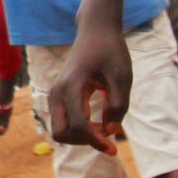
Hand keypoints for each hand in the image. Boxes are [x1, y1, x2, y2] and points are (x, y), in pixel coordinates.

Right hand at [48, 25, 131, 155]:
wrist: (95, 30)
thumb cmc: (111, 51)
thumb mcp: (122, 77)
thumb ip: (118, 106)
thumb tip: (110, 131)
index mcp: (72, 86)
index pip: (79, 125)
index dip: (97, 141)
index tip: (114, 146)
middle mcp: (57, 91)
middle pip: (61, 133)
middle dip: (83, 141)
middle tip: (105, 136)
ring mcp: (55, 93)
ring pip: (59, 129)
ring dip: (80, 136)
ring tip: (102, 128)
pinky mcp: (58, 94)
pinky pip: (62, 121)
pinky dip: (77, 129)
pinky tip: (96, 122)